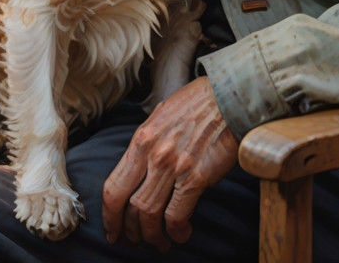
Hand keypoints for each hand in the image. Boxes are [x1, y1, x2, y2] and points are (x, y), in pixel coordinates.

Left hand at [102, 77, 238, 250]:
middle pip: (127, 205)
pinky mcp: (196, 176)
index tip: (112, 226)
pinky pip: (177, 215)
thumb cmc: (198, 102)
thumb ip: (150, 139)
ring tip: (158, 242)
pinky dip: (176, 231)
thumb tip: (143, 159)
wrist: (229, 97)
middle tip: (132, 240)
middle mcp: (153, 154)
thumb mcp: (162, 114)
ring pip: (149, 214)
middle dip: (126, 230)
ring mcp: (174, 166)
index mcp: (141, 139)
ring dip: (151, 235)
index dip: (109, 214)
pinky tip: (180, 234)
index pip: (113, 185)